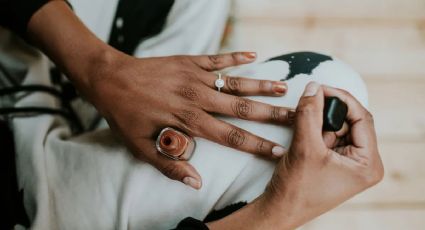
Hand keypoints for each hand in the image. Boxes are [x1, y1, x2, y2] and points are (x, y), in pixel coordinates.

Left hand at [85, 51, 293, 188]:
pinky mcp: (190, 61)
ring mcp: (195, 77)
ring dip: (261, 86)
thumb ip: (171, 165)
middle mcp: (198, 98)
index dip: (257, 145)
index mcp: (189, 121)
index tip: (280, 151)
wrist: (109, 79)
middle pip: (242, 109)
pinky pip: (217, 58)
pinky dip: (236, 56)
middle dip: (272, 115)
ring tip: (284, 89)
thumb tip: (197, 182)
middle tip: (296, 117)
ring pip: (236, 83)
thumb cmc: (125, 115)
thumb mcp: (141, 148)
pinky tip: (254, 55)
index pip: (232, 137)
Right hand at [207, 82, 383, 228]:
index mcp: (368, 164)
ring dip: (319, 122)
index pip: (362, 118)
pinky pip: (329, 136)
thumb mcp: (304, 147)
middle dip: (328, 112)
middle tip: (309, 104)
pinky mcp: (336, 162)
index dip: (341, 99)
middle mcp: (364, 163)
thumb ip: (309, 113)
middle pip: (351, 121)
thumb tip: (313, 87)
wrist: (280, 210)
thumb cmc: (296, 189)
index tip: (320, 88)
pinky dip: (316, 130)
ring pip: (337, 127)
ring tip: (304, 127)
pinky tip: (304, 135)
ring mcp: (350, 163)